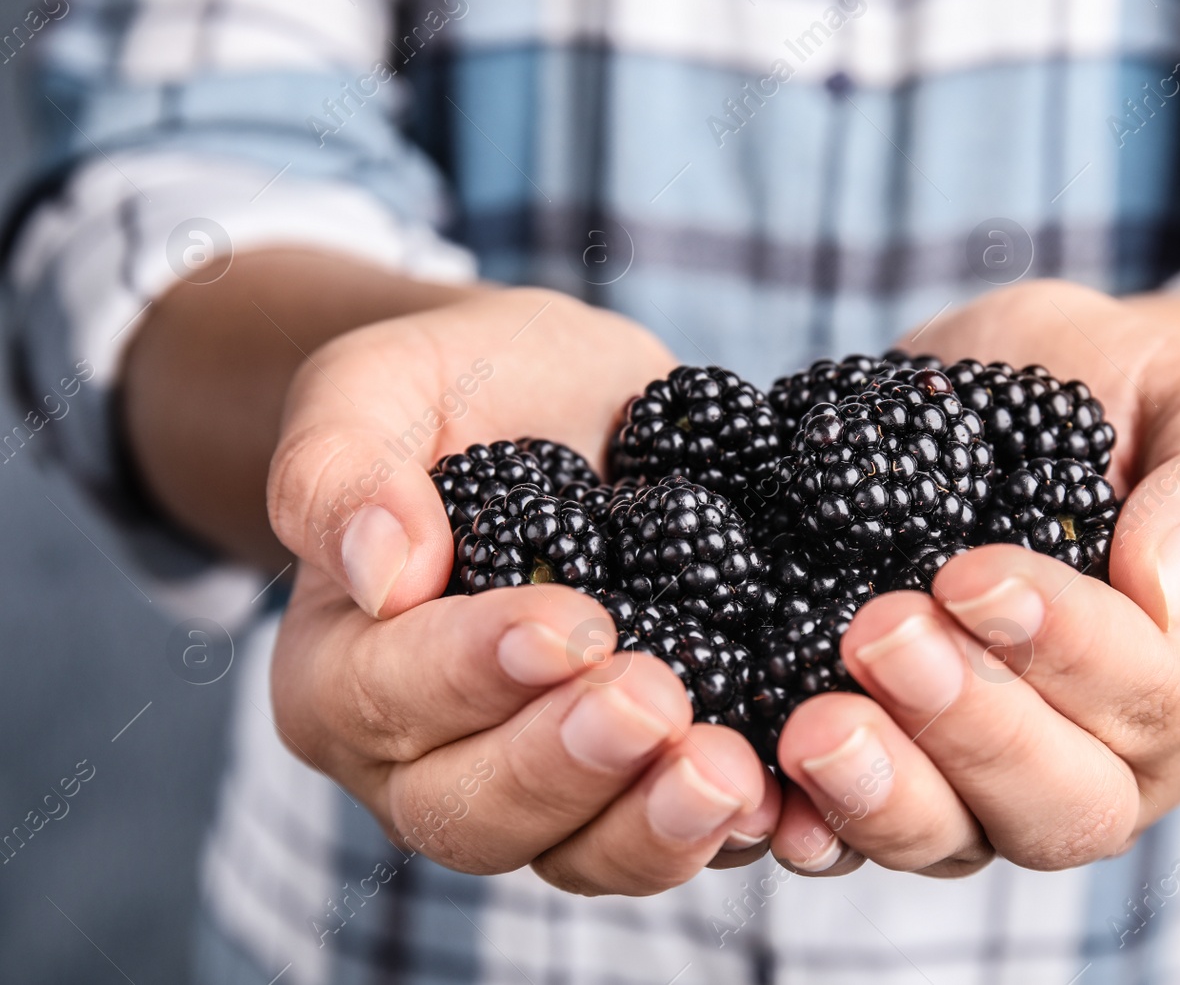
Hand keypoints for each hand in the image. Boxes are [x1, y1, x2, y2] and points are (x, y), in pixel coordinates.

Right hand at [266, 288, 779, 892]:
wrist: (572, 402)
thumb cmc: (462, 387)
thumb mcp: (382, 383)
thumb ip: (342, 464)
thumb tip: (379, 569)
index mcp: (340, 668)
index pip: (384, 698)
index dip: (471, 674)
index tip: (571, 624)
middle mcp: (423, 756)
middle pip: (471, 810)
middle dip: (568, 764)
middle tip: (657, 702)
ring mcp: (534, 785)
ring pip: (574, 853)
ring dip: (651, 827)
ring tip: (729, 776)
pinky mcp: (633, 783)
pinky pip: (664, 839)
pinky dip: (723, 832)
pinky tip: (781, 803)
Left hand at [763, 281, 1179, 874]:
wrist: (1009, 390)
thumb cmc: (1119, 393)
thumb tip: (1170, 583)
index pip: (1145, 694)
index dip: (1059, 644)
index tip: (968, 574)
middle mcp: (1108, 768)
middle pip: (1058, 802)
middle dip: (965, 725)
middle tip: (878, 635)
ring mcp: (994, 794)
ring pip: (954, 840)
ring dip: (881, 793)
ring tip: (810, 729)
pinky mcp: (899, 781)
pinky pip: (856, 836)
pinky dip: (810, 826)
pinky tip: (761, 800)